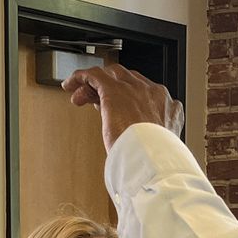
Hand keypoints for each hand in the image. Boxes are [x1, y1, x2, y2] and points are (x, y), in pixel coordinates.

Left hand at [61, 64, 183, 151]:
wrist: (152, 160)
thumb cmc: (155, 161)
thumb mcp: (156, 148)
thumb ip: (149, 139)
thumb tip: (134, 144)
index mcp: (167, 106)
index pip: (143, 91)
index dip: (126, 96)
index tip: (113, 108)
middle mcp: (152, 92)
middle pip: (127, 79)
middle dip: (109, 87)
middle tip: (95, 101)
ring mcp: (134, 89)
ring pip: (111, 75)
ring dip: (94, 84)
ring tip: (79, 96)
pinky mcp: (114, 91)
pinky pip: (94, 75)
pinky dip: (81, 77)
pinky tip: (70, 84)